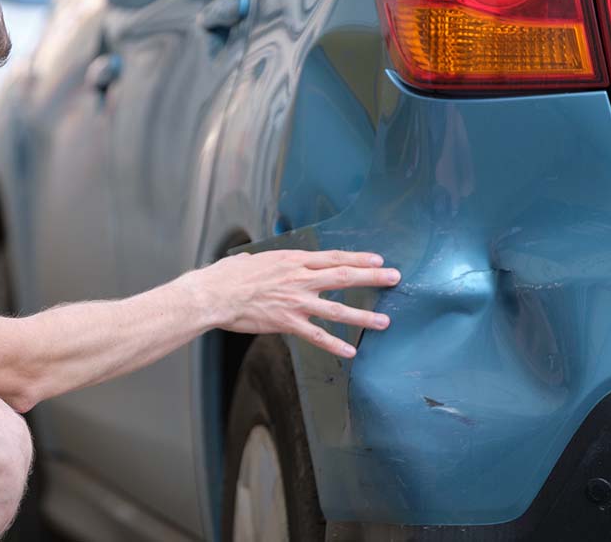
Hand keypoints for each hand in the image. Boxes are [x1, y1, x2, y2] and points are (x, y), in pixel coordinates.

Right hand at [181, 250, 400, 358]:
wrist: (214, 294)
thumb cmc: (227, 275)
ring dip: (363, 316)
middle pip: (344, 277)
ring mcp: (295, 302)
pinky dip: (334, 345)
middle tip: (395, 279)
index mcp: (292, 261)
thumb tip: (258, 261)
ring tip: (384, 321)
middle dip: (373, 278)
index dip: (358, 258)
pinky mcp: (287, 323)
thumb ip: (265, 261)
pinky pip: (316, 336)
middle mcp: (299, 279)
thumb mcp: (253, 259)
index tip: (377, 260)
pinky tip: (350, 352)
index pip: (333, 258)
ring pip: (337, 309)